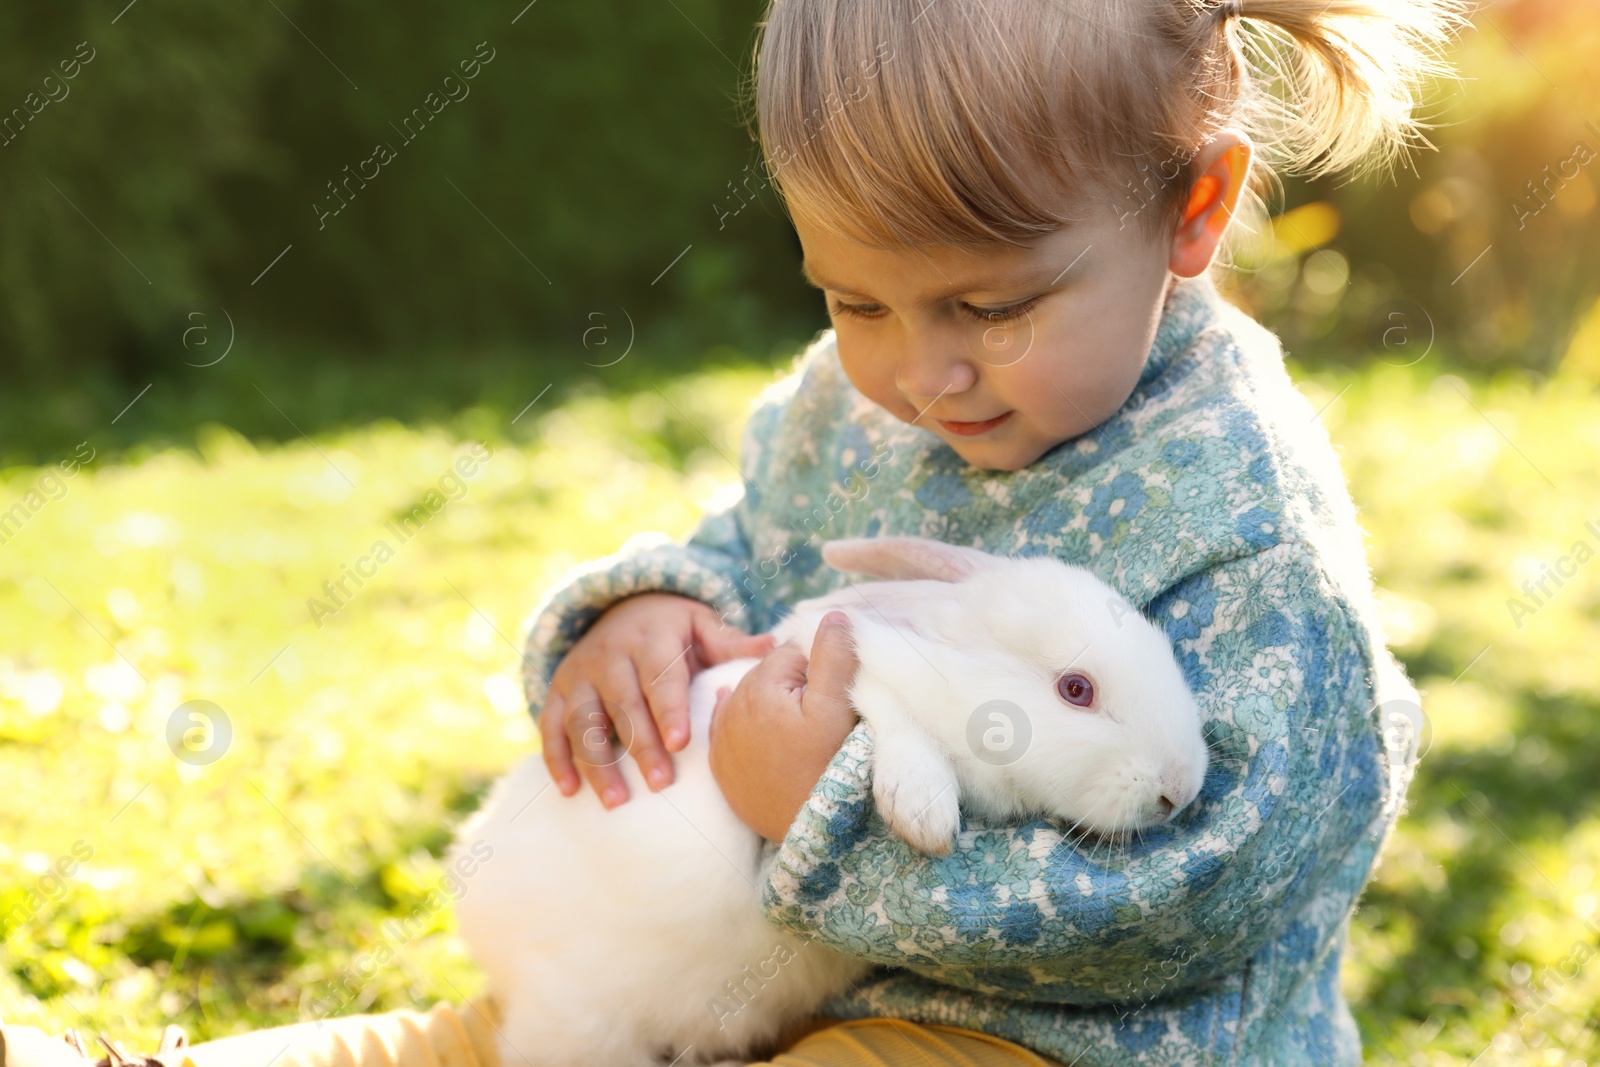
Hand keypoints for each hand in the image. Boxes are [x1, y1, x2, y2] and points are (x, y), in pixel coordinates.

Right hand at [542, 592, 774, 807]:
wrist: (620, 606)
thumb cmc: (673, 629)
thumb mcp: (701, 625)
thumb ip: (731, 642)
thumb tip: (774, 648)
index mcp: (650, 639)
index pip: (660, 676)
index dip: (669, 709)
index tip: (681, 743)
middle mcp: (610, 655)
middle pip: (623, 704)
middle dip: (640, 746)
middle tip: (660, 783)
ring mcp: (579, 675)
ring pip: (583, 721)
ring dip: (597, 762)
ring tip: (616, 801)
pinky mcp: (558, 692)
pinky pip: (550, 726)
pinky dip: (556, 759)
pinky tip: (569, 791)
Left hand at [708, 610, 859, 841]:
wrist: (811, 832)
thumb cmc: (827, 767)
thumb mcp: (837, 707)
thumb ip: (833, 655)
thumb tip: (831, 615)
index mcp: (758, 687)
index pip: (792, 653)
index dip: (818, 667)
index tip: (834, 691)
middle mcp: (729, 709)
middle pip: (769, 677)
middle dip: (793, 684)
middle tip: (819, 716)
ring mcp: (721, 741)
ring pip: (749, 703)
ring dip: (771, 707)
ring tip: (798, 730)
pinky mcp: (722, 769)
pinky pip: (730, 733)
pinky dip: (745, 727)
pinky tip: (749, 723)